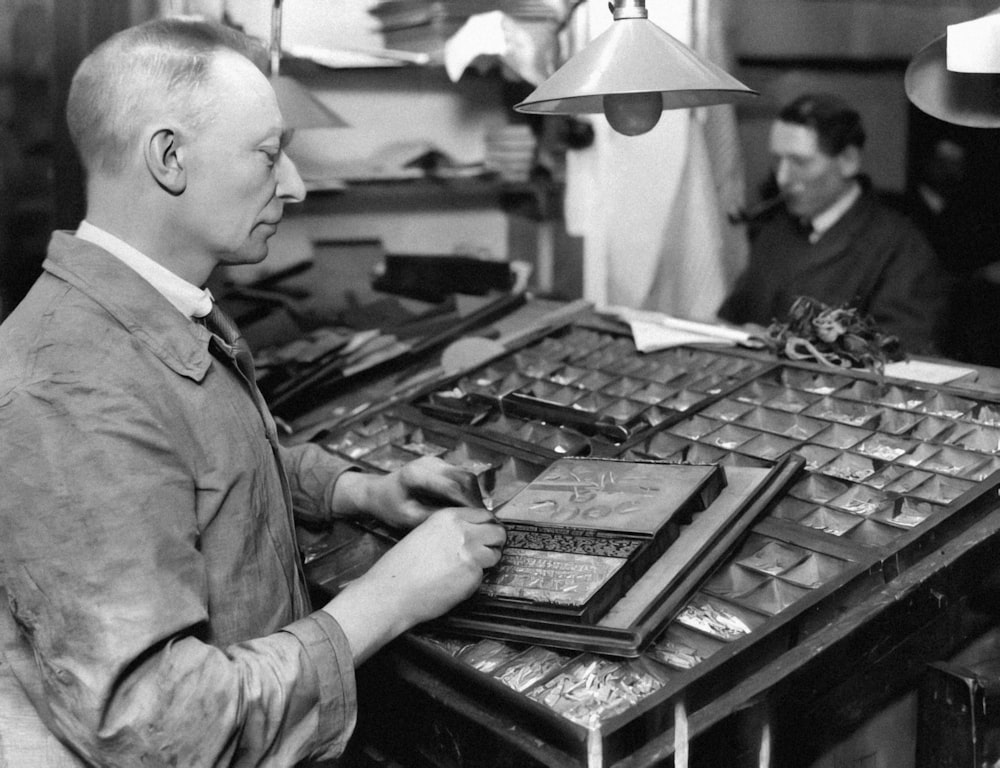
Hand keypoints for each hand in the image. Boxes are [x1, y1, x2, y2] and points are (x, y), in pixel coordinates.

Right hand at [322, 506, 504, 660]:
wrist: (391, 592)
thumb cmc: (401, 567)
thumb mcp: (424, 533)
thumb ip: (450, 529)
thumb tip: (472, 532)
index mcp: (448, 517)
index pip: (484, 514)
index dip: (488, 526)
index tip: (487, 534)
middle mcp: (462, 531)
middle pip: (497, 531)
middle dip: (495, 542)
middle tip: (487, 551)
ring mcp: (470, 553)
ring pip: (496, 554)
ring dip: (488, 561)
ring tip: (469, 569)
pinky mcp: (473, 575)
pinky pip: (483, 575)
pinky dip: (474, 580)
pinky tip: (455, 583)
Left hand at [335, 455, 483, 529]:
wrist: (377, 492)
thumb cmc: (389, 507)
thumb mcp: (408, 518)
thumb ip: (433, 517)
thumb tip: (462, 521)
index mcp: (417, 475)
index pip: (452, 487)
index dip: (469, 504)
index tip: (480, 520)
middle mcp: (428, 463)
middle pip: (463, 477)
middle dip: (476, 499)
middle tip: (485, 519)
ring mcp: (435, 461)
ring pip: (466, 475)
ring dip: (475, 494)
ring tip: (478, 514)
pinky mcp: (440, 464)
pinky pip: (461, 475)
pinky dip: (468, 491)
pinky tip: (469, 507)